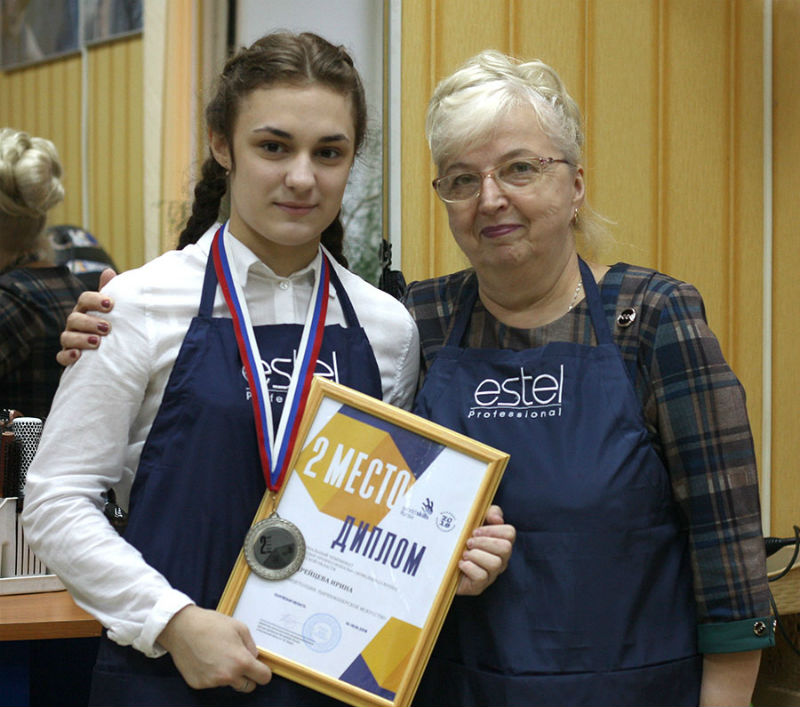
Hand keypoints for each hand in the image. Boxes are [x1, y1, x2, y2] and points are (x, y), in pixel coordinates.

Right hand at [57, 268, 116, 365]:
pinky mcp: (68, 357)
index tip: (110, 304)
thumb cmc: (111, 326)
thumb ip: (110, 293)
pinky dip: (68, 356)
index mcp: (86, 310)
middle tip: (107, 327)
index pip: (85, 300)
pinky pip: (61, 357)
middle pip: (74, 318)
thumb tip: (108, 271)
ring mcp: (70, 340)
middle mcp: (75, 324)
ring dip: (81, 339)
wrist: (112, 353)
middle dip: (90, 322)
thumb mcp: (113, 311)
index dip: (95, 300)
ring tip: (97, 342)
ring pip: (67, 337)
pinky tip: (78, 355)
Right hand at [157, 605, 271, 691]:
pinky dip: (213, 675)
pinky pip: (212, 683)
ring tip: (219, 655)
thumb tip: (255, 658)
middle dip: (248, 677)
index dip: (263, 672)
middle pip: (248, 687)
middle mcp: (228, 676)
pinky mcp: (199, 684)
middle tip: (240, 662)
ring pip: (229, 684)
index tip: (260, 667)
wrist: (182, 628)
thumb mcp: (239, 627)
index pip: (263, 678)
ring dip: (229, 675)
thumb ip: (251, 646)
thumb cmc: (211, 624)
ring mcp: (212, 682)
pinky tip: (207, 659)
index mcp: (241, 661)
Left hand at [456, 504, 515, 595]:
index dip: (493, 529)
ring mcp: (491, 574)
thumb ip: (489, 513)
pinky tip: (460, 563)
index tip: (476, 530)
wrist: (443, 561)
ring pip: (495, 563)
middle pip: (505, 548)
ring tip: (464, 554)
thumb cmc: (462, 539)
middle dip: (484, 542)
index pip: (510, 532)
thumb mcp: (475, 521)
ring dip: (476, 555)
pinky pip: (481, 577)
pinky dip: (469, 567)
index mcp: (501, 542)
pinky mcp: (479, 586)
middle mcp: (501, 559)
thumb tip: (497, 519)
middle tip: (469, 542)